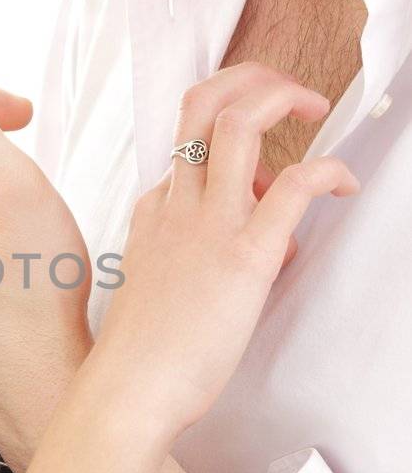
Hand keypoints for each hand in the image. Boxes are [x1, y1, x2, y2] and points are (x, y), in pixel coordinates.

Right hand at [85, 61, 359, 442]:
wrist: (127, 392)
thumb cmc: (141, 358)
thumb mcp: (159, 293)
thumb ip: (198, 261)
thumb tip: (264, 250)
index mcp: (153, 212)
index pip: (186, 149)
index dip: (229, 149)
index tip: (261, 180)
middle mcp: (177, 204)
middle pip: (202, 105)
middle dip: (250, 80)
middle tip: (286, 93)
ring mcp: (208, 224)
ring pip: (238, 123)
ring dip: (282, 96)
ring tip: (313, 107)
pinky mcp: (245, 255)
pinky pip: (293, 186)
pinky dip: (328, 170)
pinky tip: (344, 184)